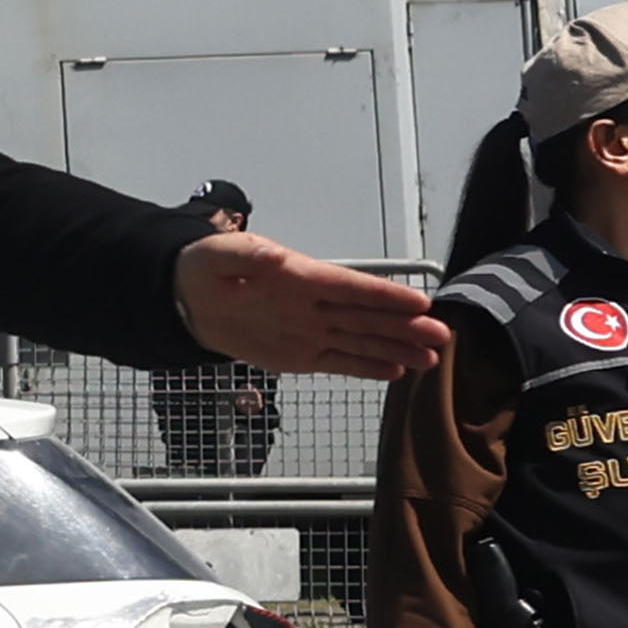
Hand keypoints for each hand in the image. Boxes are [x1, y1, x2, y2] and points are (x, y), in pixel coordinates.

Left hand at [174, 230, 442, 378]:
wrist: (185, 299)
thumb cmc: (206, 268)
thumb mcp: (219, 256)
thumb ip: (246, 256)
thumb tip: (274, 256)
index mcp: (303, 277)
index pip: (352, 288)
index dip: (386, 296)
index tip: (421, 303)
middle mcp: (315, 305)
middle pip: (368, 317)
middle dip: (405, 327)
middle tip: (442, 337)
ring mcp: (310, 331)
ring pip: (361, 342)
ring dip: (396, 350)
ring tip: (431, 359)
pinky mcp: (299, 355)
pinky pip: (338, 362)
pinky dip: (365, 367)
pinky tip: (396, 372)